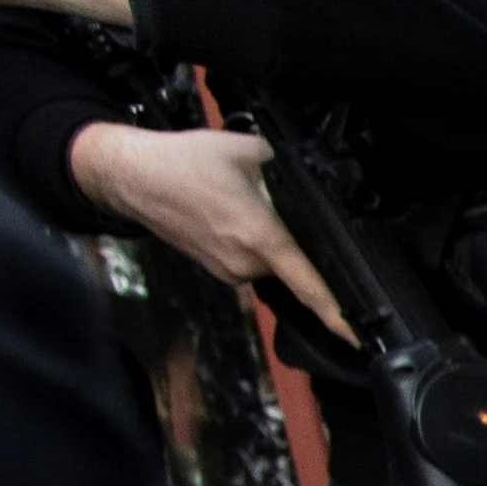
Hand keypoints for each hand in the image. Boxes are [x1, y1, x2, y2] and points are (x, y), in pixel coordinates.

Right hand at [66, 123, 353, 341]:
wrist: (129, 175)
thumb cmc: (181, 161)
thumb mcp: (248, 149)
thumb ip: (287, 171)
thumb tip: (311, 185)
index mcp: (258, 236)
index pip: (308, 283)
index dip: (336, 314)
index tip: (357, 335)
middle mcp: (243, 262)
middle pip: (294, 263)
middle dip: (294, 239)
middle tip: (268, 200)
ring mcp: (227, 270)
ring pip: (271, 259)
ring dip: (268, 236)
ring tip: (238, 201)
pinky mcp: (216, 269)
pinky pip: (250, 259)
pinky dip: (251, 241)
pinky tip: (230, 212)